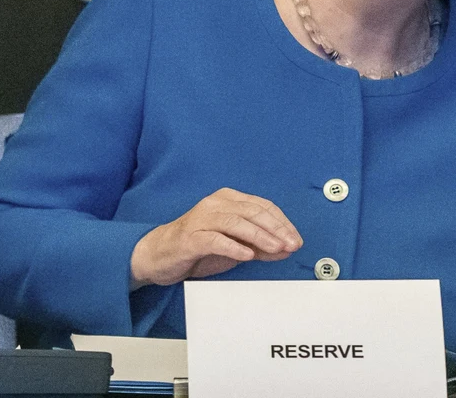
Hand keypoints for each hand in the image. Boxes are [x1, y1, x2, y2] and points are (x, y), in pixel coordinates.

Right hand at [130, 188, 302, 288]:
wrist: (160, 255)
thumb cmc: (199, 248)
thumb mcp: (236, 247)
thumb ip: (261, 246)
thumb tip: (287, 248)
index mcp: (229, 199)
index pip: (263, 206)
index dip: (283, 222)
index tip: (296, 238)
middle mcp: (216, 203)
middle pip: (253, 212)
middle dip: (276, 229)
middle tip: (291, 244)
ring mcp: (202, 218)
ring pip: (236, 223)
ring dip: (260, 236)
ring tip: (276, 248)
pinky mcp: (190, 237)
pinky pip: (215, 239)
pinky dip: (233, 246)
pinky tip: (246, 255)